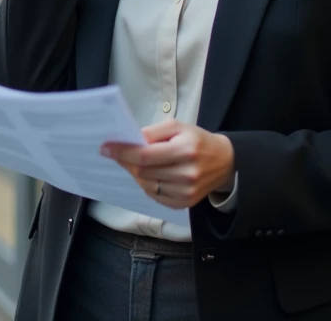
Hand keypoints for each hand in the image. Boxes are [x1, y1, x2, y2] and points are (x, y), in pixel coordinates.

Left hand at [101, 120, 235, 209]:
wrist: (224, 162)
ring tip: (136, 163)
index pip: (145, 156)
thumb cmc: (197, 140)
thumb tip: (129, 141)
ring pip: (146, 185)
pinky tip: (150, 175)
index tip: (106, 148)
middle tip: (117, 153)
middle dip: (126, 162)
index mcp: (185, 150)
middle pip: (143, 172)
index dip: (122, 152)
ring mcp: (186, 192)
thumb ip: (152, 132)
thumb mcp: (177, 127)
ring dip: (136, 174)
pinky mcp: (185, 204)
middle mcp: (187, 174)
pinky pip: (155, 196)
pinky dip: (147, 185)